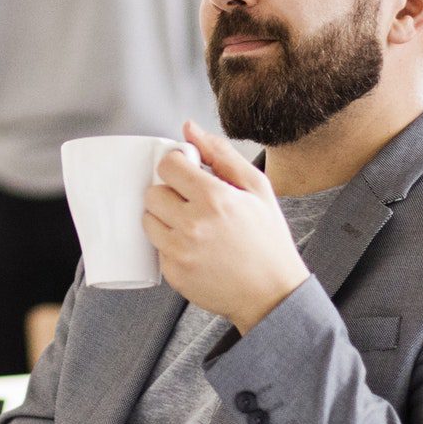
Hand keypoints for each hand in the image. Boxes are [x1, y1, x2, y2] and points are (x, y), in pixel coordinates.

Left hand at [143, 121, 310, 333]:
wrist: (273, 294)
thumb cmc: (268, 240)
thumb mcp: (257, 189)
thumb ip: (221, 154)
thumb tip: (189, 128)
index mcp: (214, 198)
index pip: (168, 165)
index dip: (178, 167)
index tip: (188, 175)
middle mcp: (193, 225)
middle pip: (153, 192)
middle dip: (170, 193)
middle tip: (193, 204)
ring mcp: (180, 252)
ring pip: (149, 219)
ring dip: (165, 218)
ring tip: (193, 226)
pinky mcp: (173, 273)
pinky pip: (157, 247)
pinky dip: (171, 245)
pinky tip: (196, 248)